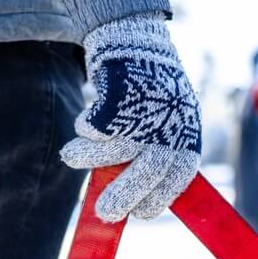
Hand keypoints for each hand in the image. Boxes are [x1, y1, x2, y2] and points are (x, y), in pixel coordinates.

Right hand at [61, 14, 201, 221]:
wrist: (138, 46)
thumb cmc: (150, 99)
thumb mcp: (167, 130)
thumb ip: (154, 163)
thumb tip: (128, 205)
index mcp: (186, 139)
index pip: (174, 184)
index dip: (152, 202)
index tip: (134, 212)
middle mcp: (171, 128)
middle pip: (147, 174)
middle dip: (122, 198)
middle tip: (103, 211)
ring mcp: (146, 111)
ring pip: (113, 151)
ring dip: (87, 158)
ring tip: (71, 156)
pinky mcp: (121, 95)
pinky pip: (94, 128)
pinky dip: (84, 130)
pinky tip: (84, 124)